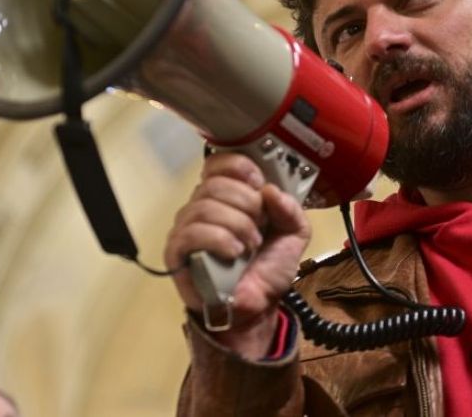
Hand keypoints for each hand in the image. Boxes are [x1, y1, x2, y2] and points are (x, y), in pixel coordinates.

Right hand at [164, 152, 310, 358]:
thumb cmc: (268, 267)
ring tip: (250, 245)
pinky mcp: (176, 253)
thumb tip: (271, 191)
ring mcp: (186, 228)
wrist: (257, 308)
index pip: (218, 163)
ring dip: (237, 225)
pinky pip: (191, 233)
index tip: (258, 183)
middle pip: (215, 184)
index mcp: (228, 196)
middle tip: (260, 227)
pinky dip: (219, 239)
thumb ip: (291, 208)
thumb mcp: (294, 234)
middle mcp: (203, 206)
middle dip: (246, 204)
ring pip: (204, 207)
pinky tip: (234, 253)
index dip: (238, 167)